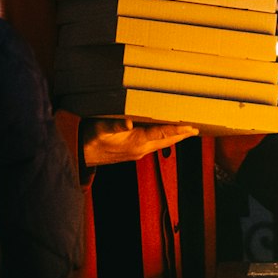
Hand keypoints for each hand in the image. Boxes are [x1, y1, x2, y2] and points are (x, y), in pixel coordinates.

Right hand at [80, 116, 198, 166]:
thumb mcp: (101, 129)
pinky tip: (165, 135)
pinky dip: (164, 138)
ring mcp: (137, 152)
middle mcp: (141, 149)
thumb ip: (115, 125)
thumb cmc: (89, 139)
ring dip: (174, 137)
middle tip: (196, 128)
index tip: (192, 127)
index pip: (163, 135)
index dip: (179, 130)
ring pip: (162, 144)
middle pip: (167, 141)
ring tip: (186, 131)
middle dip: (182, 135)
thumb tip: (129, 123)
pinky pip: (154, 144)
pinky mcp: (133, 152)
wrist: (80, 155)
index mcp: (137, 142)